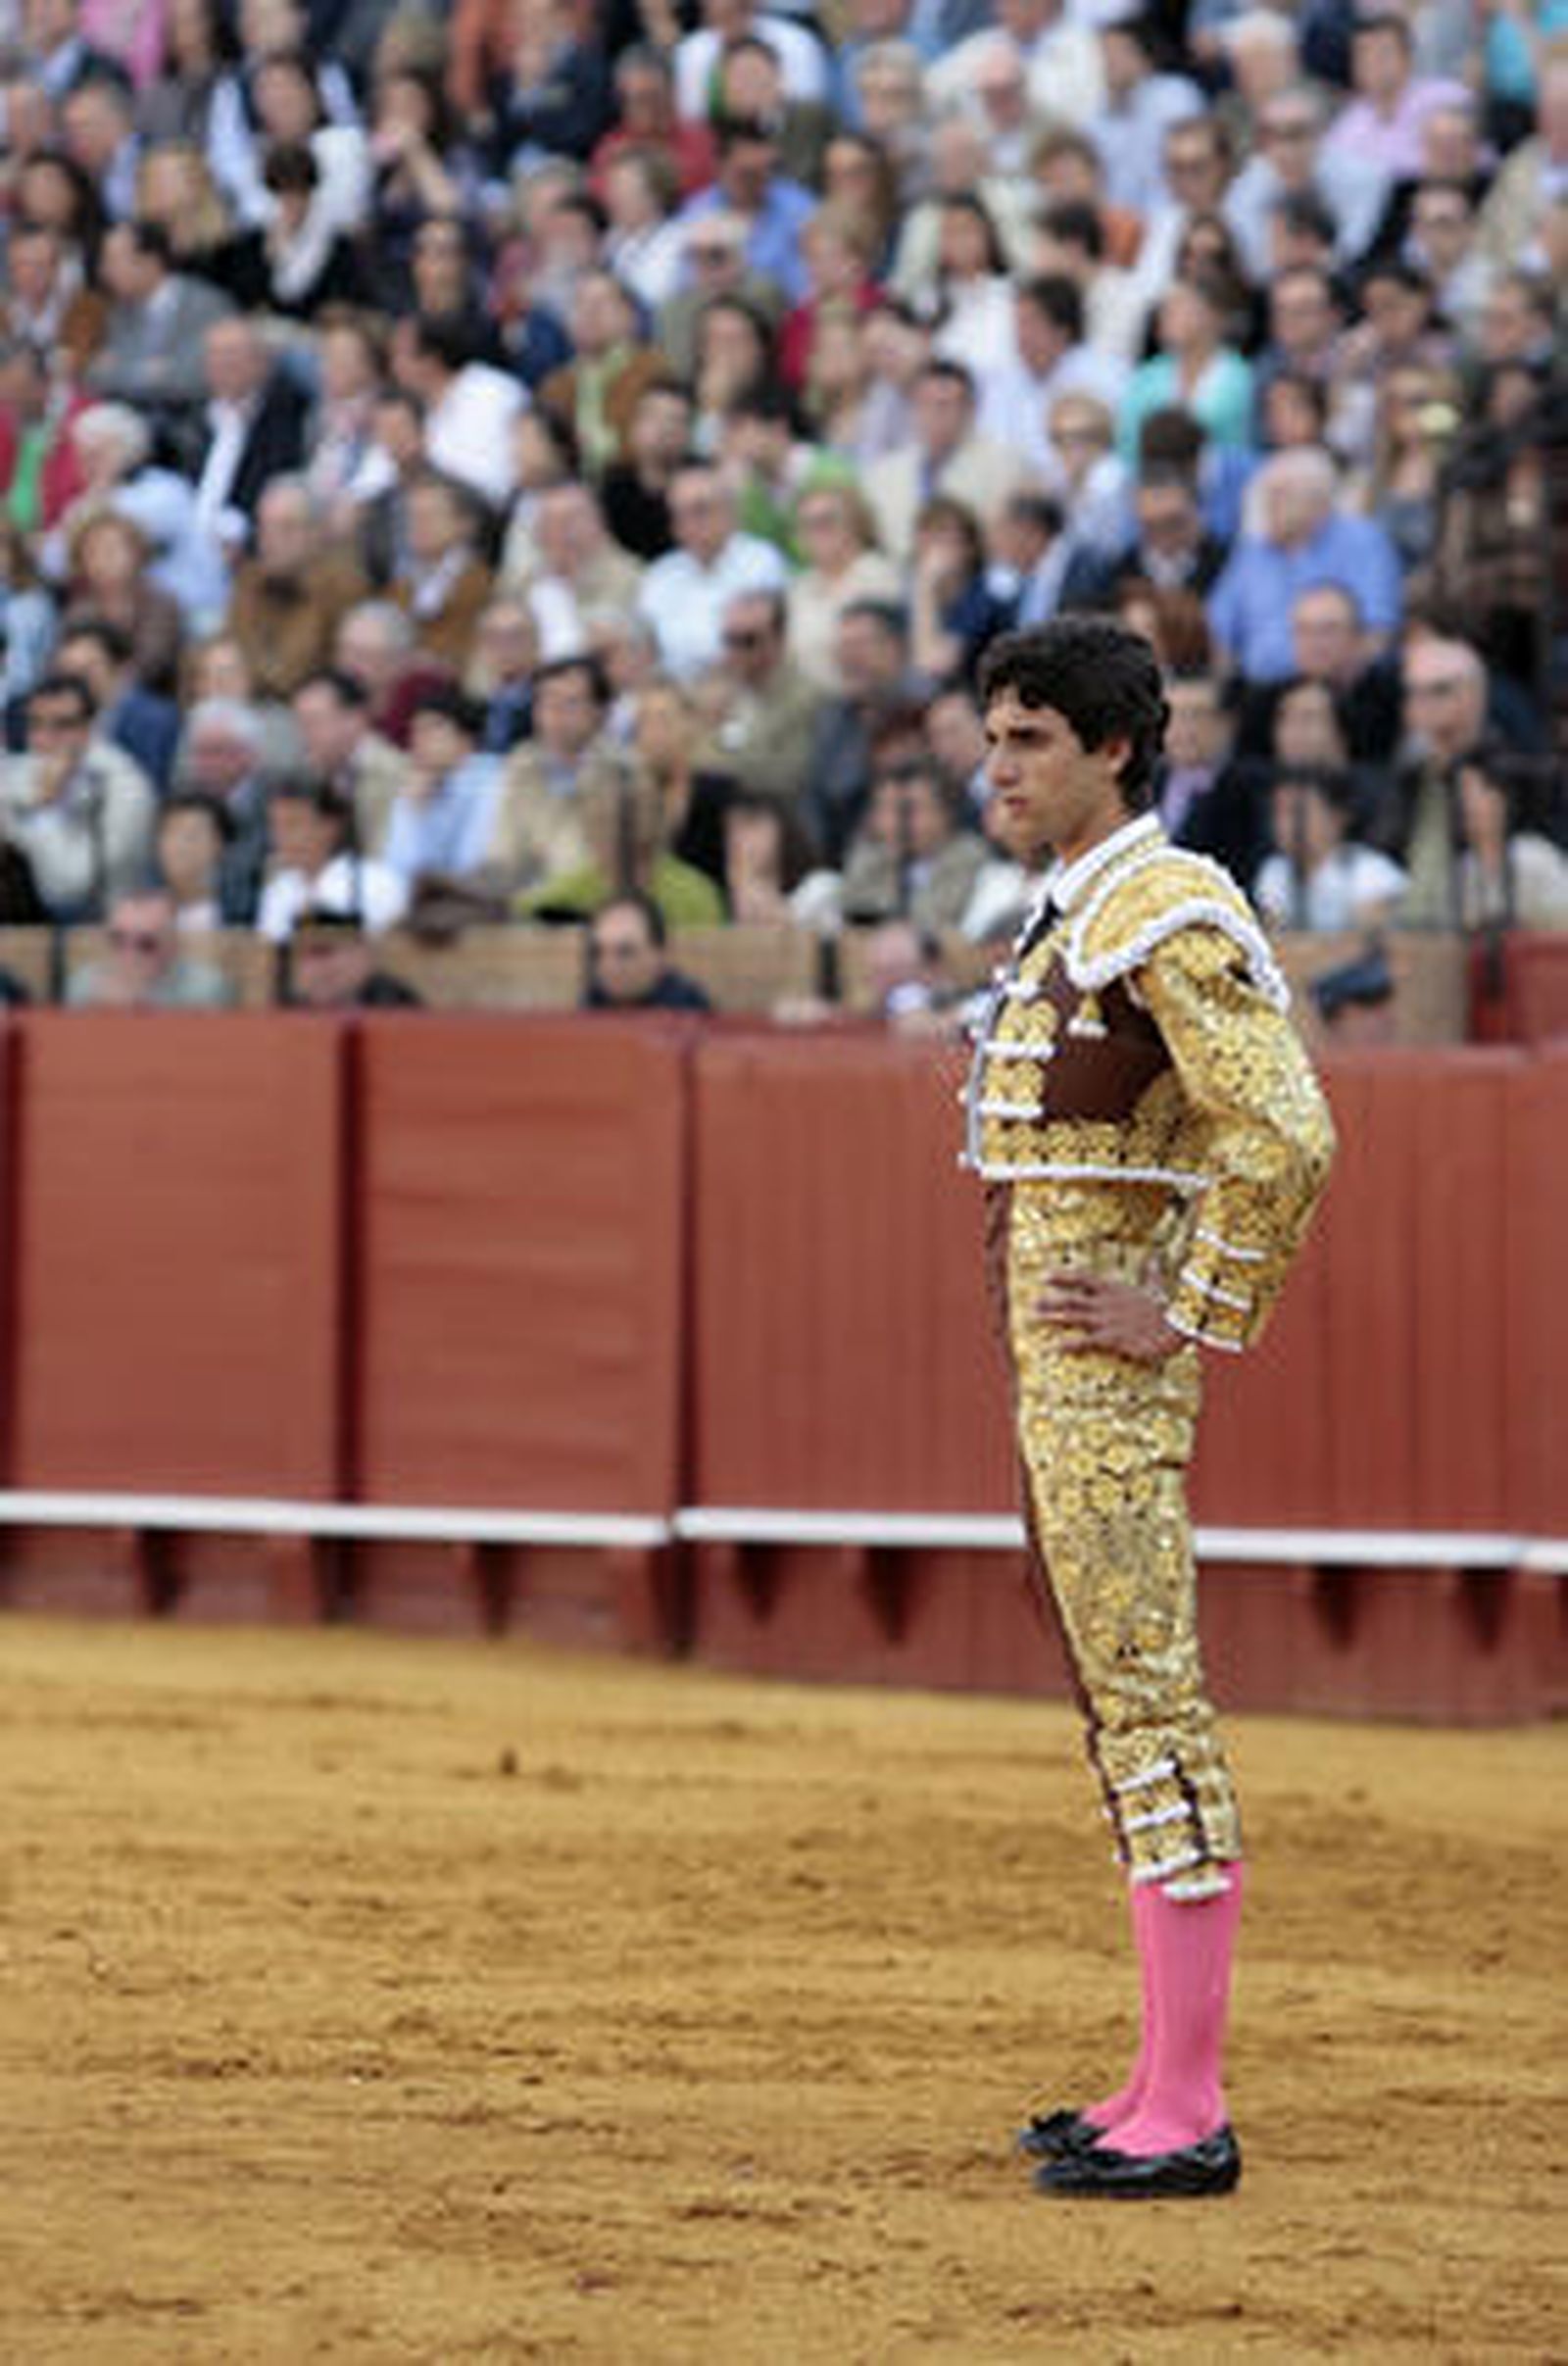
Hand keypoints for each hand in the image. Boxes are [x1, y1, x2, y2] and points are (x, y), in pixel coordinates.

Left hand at [1035, 1272, 1181, 1363]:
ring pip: (1073, 1317)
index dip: (1063, 1276)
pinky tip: (1054, 1348)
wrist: (1177, 1328)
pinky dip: (1068, 1344)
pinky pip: (1085, 1341)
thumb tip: (1155, 1259)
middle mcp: (1106, 1303)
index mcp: (1115, 1289)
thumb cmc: (1169, 1310)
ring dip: (1052, 1318)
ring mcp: (1107, 1320)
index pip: (1083, 1278)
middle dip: (1051, 1301)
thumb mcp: (1157, 1288)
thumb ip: (1151, 1274)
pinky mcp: (1111, 1339)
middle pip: (1072, 1299)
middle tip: (1032, 1302)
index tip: (1045, 1276)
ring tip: (1033, 1320)